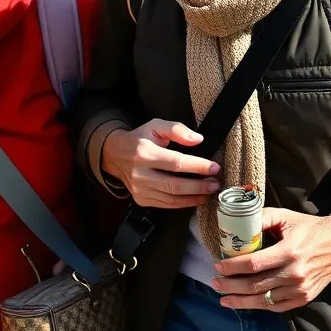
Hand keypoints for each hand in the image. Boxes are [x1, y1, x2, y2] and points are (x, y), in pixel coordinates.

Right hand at [101, 119, 219, 208]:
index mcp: (143, 153)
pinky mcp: (141, 199)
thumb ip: (176, 129)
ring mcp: (139, 189)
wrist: (115, 154)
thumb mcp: (155, 126)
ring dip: (194, 197)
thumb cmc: (139, 139)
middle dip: (199, 186)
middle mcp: (140, 174)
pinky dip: (184, 203)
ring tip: (209, 192)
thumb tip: (197, 140)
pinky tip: (195, 198)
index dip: (198, 166)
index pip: (176, 163)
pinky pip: (166, 204)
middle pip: (175, 185)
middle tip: (215, 183)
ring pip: (172, 198)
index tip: (214, 167)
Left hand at [212, 209, 330, 310]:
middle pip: (255, 285)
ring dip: (242, 301)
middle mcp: (295, 274)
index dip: (232, 267)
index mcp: (288, 252)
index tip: (217, 266)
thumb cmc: (308, 227)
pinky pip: (278, 307)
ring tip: (224, 299)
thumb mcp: (283, 216)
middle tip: (215, 283)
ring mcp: (301, 289)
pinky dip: (260, 306)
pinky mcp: (305, 298)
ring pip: (265, 300)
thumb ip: (259, 218)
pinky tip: (246, 303)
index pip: (253, 264)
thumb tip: (234, 222)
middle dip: (231, 286)